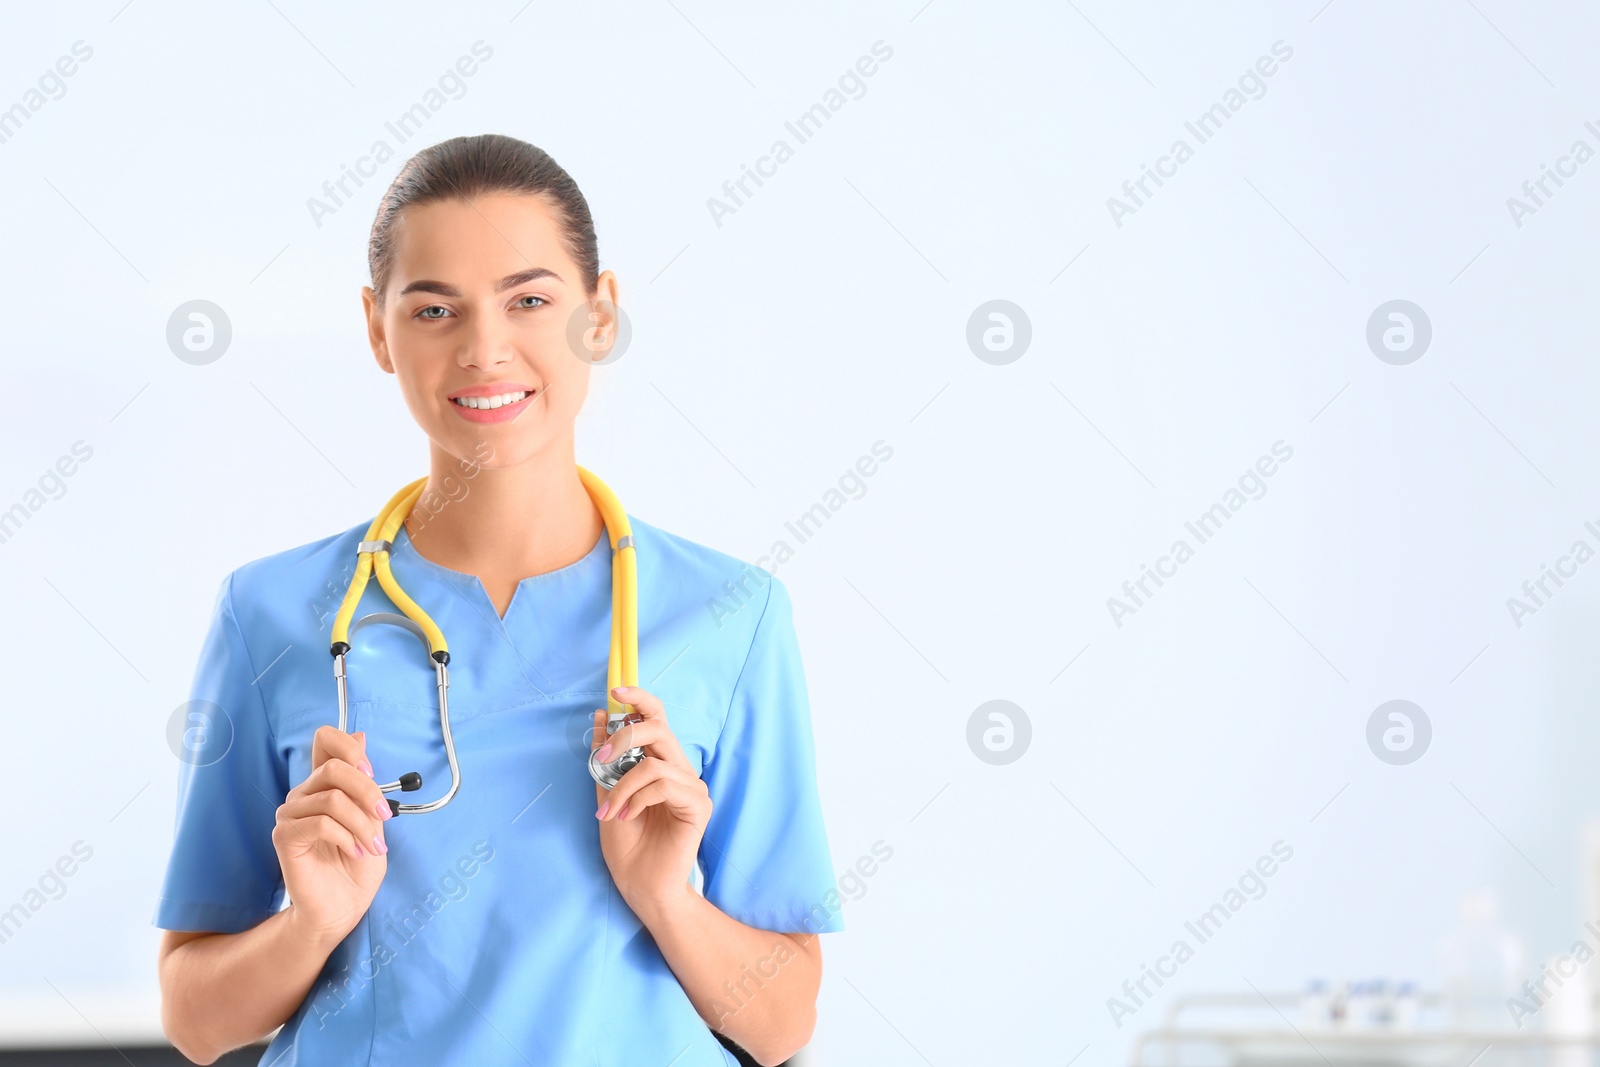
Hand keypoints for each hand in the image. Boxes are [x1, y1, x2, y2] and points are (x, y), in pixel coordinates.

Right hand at [273, 726, 391, 945]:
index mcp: (324, 784)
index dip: (348, 746)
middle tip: (384, 817)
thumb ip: (365, 781)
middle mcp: (303, 793)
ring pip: (331, 798)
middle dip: (368, 791)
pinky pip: (320, 823)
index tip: (372, 773)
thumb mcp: (373, 817)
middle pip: (334, 768)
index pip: (325, 739)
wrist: (343, 906)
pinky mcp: (284, 837)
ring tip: (372, 846)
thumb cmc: (358, 864)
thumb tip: (360, 734)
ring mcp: (290, 814)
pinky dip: (346, 836)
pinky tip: (354, 852)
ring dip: (361, 824)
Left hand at [592, 686, 711, 919]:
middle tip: (600, 762)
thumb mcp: (606, 793)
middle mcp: (679, 769)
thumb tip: (603, 715)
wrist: (639, 885)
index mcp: (660, 762)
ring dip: (622, 785)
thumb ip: (606, 758)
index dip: (640, 699)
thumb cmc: (626, 845)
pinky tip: (626, 816)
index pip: (657, 719)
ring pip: (655, 762)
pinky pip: (664, 785)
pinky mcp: (698, 805)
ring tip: (610, 811)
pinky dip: (637, 798)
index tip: (616, 691)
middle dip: (624, 738)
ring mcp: (692, 786)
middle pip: (659, 728)